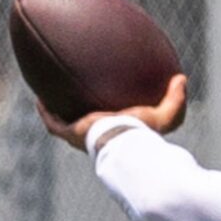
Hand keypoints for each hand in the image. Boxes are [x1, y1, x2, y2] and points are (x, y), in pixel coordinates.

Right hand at [40, 72, 187, 149]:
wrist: (125, 143)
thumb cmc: (144, 134)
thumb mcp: (165, 116)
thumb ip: (176, 99)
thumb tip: (181, 78)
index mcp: (117, 135)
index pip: (111, 128)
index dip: (107, 120)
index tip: (105, 108)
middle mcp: (97, 139)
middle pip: (86, 127)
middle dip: (80, 115)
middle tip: (76, 100)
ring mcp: (81, 137)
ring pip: (65, 125)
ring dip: (58, 113)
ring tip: (50, 97)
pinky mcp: (69, 133)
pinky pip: (53, 122)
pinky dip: (46, 111)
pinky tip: (39, 97)